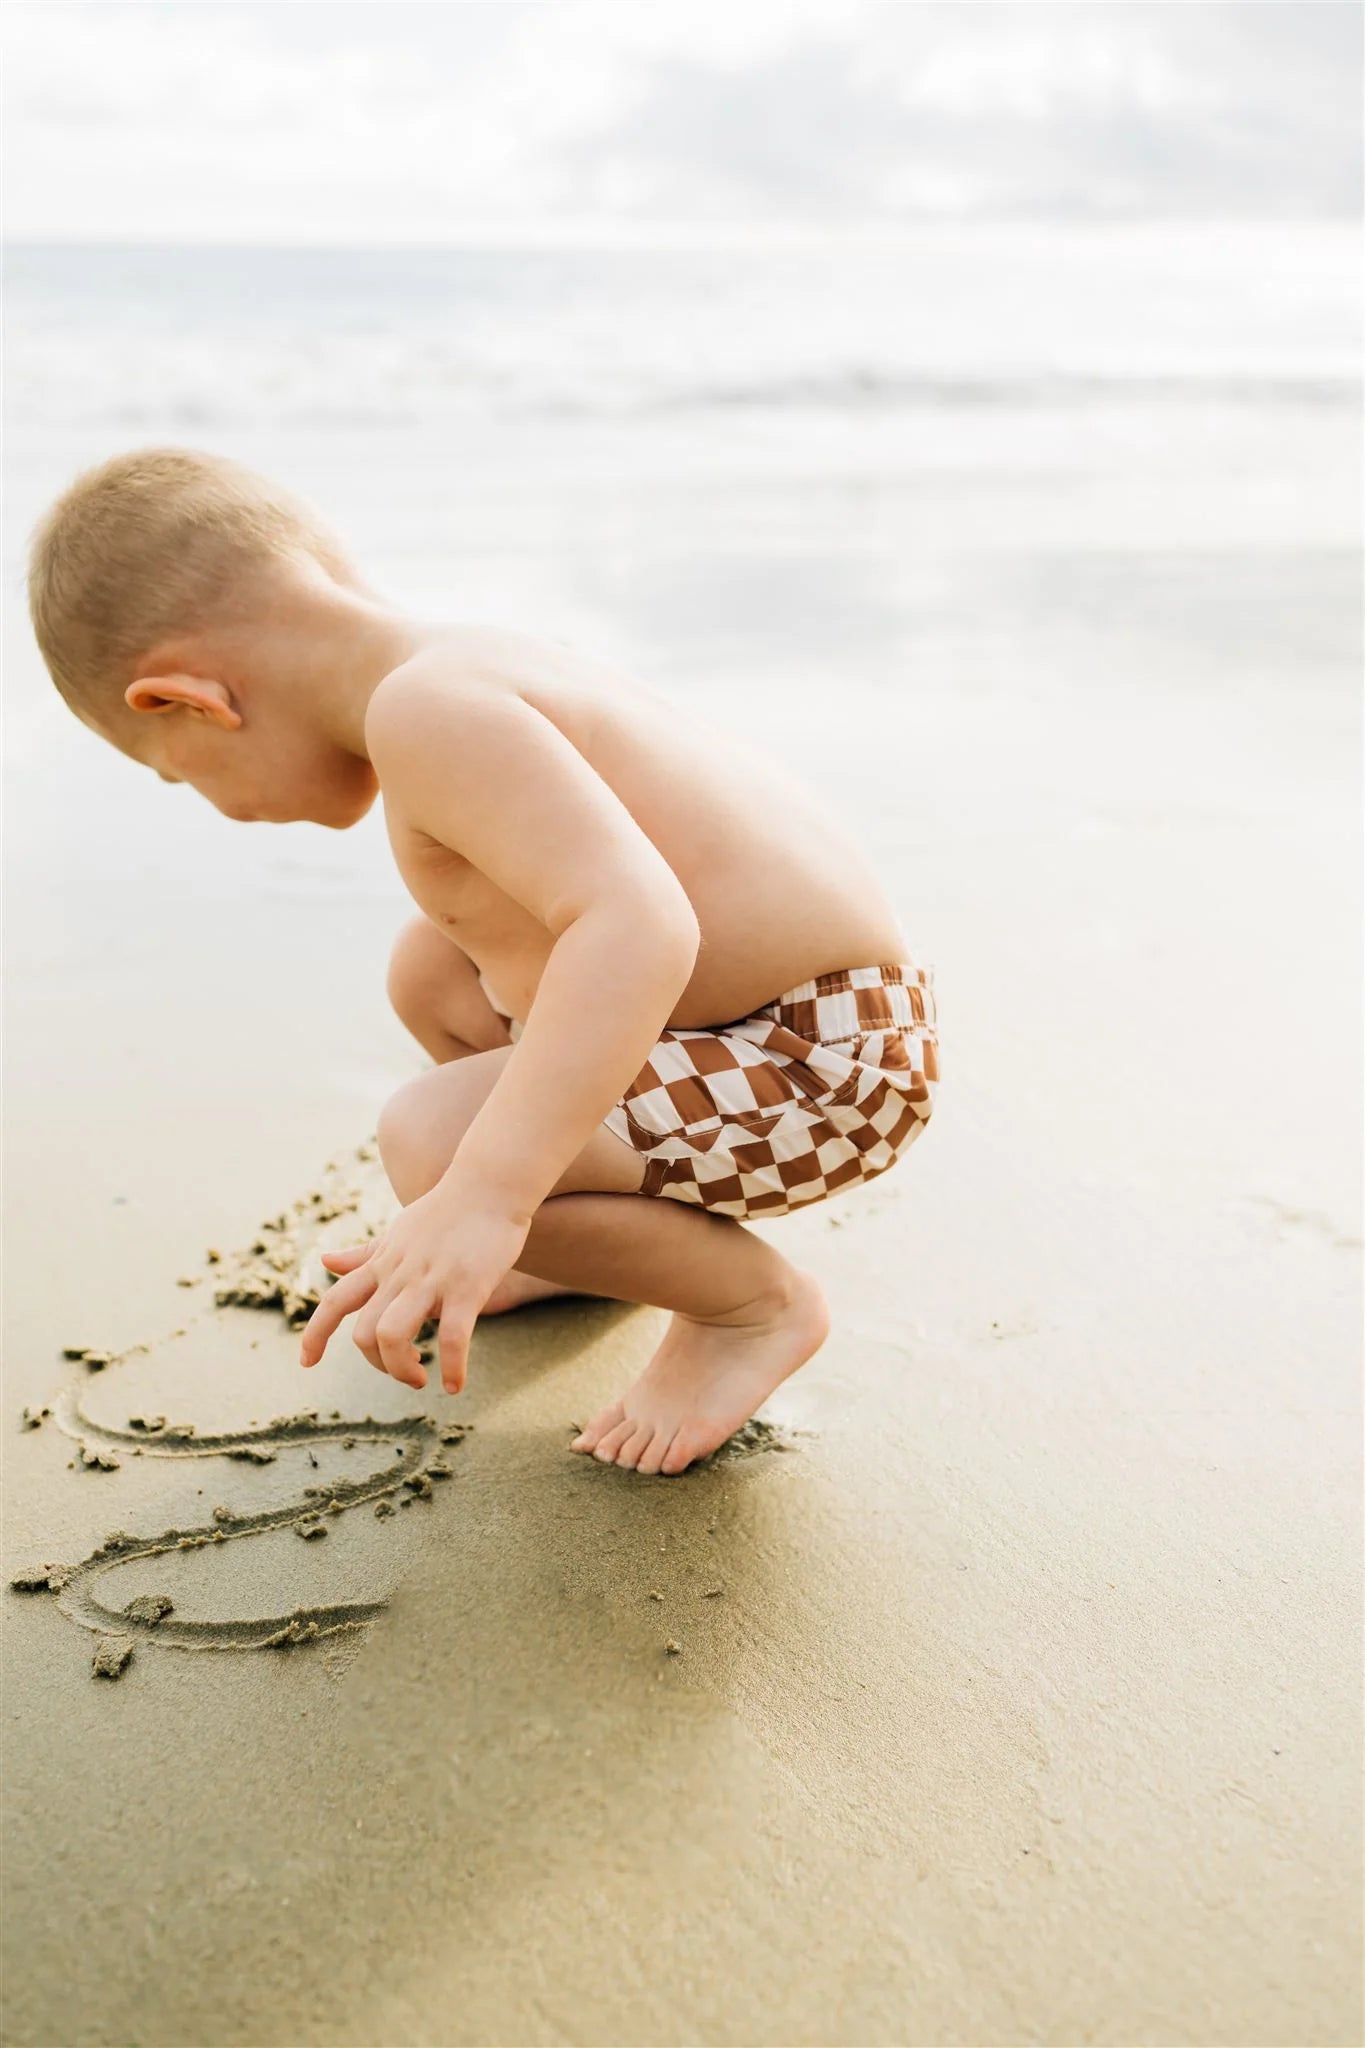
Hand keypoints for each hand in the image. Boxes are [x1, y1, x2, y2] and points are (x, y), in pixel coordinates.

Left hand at [298, 1185, 531, 1393]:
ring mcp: (432, 1280)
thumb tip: (325, 1261)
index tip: (306, 1363)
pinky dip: (451, 1368)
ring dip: (402, 1369)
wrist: (490, 1184)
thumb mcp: (397, 1233)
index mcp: (382, 1264)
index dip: (314, 1334)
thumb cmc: (446, 1211)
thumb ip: (364, 1255)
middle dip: (379, 1364)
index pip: (334, 1301)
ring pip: (392, 1335)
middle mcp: (399, 1274)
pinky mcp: (467, 1287)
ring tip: (424, 1378)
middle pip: (364, 1333)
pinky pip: (452, 1338)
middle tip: (409, 1369)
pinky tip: (455, 1384)